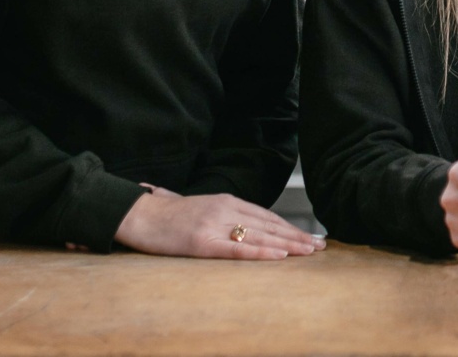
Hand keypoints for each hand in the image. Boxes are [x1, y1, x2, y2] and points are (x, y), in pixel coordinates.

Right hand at [114, 189, 323, 258]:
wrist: (137, 214)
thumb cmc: (165, 215)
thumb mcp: (201, 208)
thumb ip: (221, 214)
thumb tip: (241, 225)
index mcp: (226, 201)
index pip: (266, 216)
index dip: (290, 227)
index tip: (309, 236)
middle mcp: (225, 209)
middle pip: (269, 225)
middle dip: (296, 236)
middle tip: (320, 246)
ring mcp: (214, 224)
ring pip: (260, 235)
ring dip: (288, 245)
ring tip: (309, 251)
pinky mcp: (202, 241)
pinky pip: (237, 249)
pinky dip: (261, 253)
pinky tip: (278, 256)